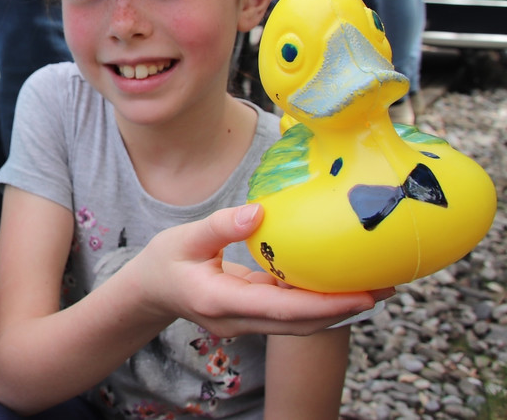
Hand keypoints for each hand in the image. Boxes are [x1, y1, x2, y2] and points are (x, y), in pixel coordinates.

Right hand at [134, 205, 391, 338]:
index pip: (281, 309)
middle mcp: (239, 321)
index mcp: (221, 302)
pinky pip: (291, 314)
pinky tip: (339, 282)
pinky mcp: (253, 317)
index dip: (324, 305)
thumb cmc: (164, 261)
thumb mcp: (184, 237)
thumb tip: (260, 211)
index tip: (362, 296)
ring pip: (300, 324)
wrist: (149, 293)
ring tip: (375, 287)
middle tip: (385, 288)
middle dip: (344, 309)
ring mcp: (247, 323)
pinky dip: (317, 302)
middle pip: (301, 324)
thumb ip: (221, 226)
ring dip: (337, 309)